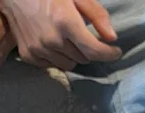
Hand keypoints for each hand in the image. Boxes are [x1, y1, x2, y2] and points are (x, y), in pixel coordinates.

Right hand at [0, 0, 119, 69]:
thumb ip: (97, 15)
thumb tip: (112, 38)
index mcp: (66, 22)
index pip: (93, 50)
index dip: (108, 54)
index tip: (116, 52)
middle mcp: (52, 40)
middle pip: (83, 59)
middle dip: (89, 50)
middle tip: (87, 37)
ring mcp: (39, 50)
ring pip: (68, 65)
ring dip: (74, 55)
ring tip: (70, 40)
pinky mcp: (29, 56)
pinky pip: (52, 65)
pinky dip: (58, 57)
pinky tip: (54, 42)